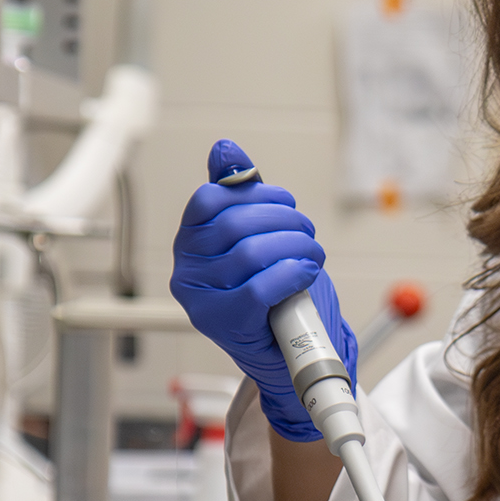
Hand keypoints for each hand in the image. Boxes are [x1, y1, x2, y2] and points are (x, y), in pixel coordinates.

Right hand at [170, 139, 358, 441]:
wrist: (286, 351)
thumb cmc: (271, 291)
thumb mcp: (255, 236)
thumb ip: (237, 193)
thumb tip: (225, 148)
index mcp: (188, 243)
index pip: (211, 199)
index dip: (256, 193)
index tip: (285, 203)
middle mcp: (187, 271)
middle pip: (236, 224)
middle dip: (284, 221)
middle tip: (307, 233)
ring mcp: (202, 301)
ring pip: (252, 253)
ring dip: (296, 247)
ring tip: (313, 253)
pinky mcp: (225, 323)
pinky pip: (259, 287)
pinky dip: (292, 273)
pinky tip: (307, 271)